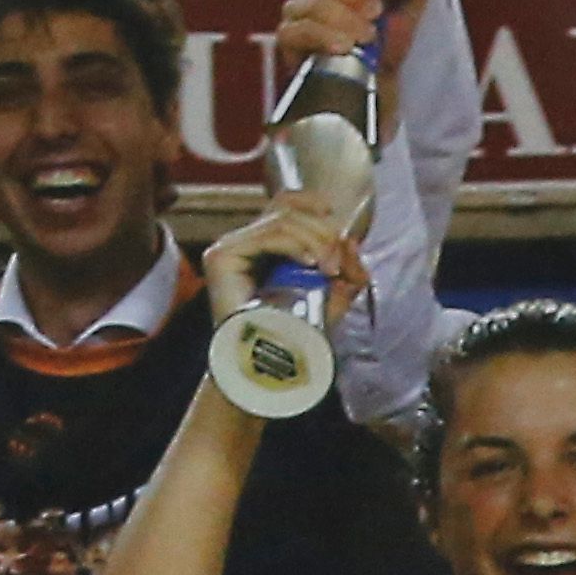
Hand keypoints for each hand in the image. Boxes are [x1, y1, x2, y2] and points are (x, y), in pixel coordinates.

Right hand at [204, 199, 366, 325]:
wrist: (265, 371)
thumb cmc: (291, 340)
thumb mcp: (329, 300)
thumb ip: (345, 272)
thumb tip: (352, 241)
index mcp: (263, 249)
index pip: (283, 206)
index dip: (311, 203)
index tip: (334, 219)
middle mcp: (243, 243)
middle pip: (287, 210)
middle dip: (323, 232)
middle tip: (338, 263)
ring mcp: (230, 248)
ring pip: (282, 220)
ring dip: (315, 240)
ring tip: (330, 269)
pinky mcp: (223, 256)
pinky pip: (269, 235)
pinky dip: (297, 244)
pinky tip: (311, 264)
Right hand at [279, 0, 426, 84]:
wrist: (381, 80)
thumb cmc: (389, 36)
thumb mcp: (412, 1)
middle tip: (376, 12)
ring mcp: (299, 12)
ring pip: (312, 4)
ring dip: (343, 20)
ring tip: (368, 37)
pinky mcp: (290, 41)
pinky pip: (297, 31)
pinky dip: (323, 37)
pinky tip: (343, 47)